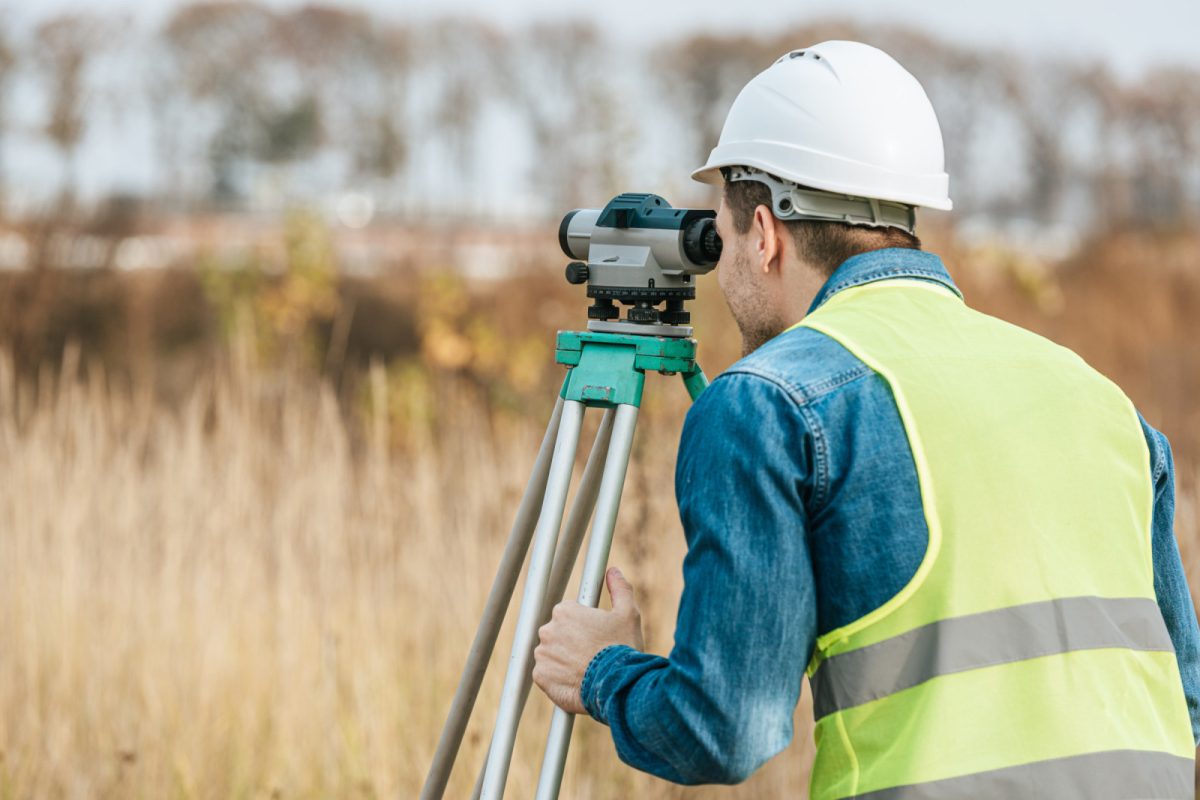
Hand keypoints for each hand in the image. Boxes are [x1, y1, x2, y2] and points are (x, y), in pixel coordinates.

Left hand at [533, 567, 644, 714]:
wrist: (617, 685)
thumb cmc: (622, 647)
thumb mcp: (628, 614)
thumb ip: (619, 589)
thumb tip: (614, 571)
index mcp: (564, 611)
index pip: (569, 616)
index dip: (584, 627)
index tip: (596, 637)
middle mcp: (547, 630)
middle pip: (558, 634)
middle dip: (571, 642)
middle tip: (591, 654)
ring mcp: (542, 654)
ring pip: (551, 654)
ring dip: (563, 660)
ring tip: (585, 669)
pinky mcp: (540, 676)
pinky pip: (546, 675)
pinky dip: (557, 678)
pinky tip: (576, 680)